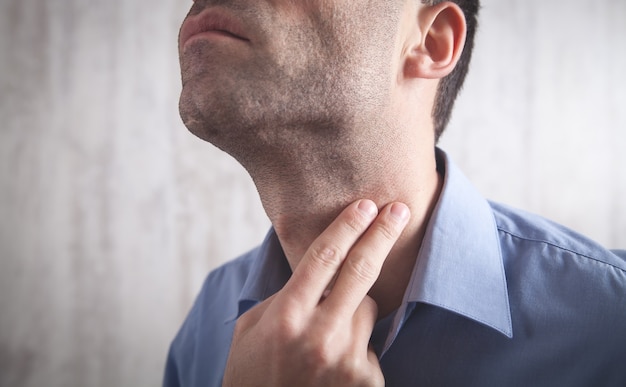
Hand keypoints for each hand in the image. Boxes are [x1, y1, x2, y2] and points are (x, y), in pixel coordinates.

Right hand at [222, 199, 409, 386]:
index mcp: (285, 316)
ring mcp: (345, 360)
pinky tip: (332, 366)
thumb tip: (314, 270)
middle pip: (360, 272)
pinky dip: (357, 346)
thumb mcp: (251, 331)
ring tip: (326, 336)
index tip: (364, 205)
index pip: (323, 259)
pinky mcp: (365, 381)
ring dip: (354, 310)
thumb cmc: (253, 376)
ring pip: (367, 309)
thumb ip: (281, 298)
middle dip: (381, 234)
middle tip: (398, 210)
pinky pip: (369, 345)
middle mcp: (318, 335)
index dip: (346, 227)